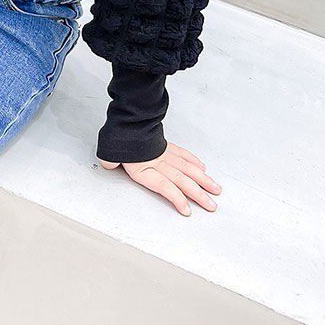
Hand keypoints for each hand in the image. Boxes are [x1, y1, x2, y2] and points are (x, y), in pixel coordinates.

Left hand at [98, 142, 221, 215]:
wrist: (128, 114)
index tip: (188, 210)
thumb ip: (110, 162)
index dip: (177, 199)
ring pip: (188, 168)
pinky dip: (194, 162)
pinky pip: (183, 154)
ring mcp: (165, 153)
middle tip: (212, 206)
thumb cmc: (120, 134)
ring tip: (216, 189)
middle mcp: (158, 162)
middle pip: (183, 180)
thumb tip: (109, 164)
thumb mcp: (109, 151)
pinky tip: (202, 168)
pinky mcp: (167, 144)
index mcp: (145, 168)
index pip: (165, 187)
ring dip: (203, 180)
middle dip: (199, 195)